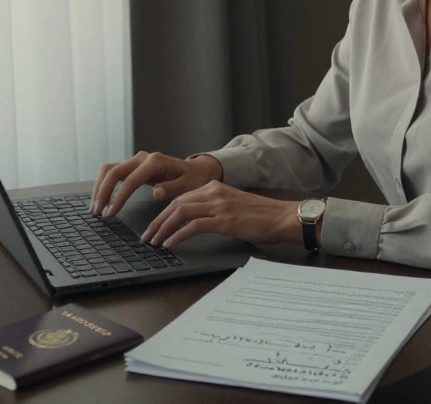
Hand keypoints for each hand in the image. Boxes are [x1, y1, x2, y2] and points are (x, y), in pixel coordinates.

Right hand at [89, 151, 222, 216]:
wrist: (196, 171)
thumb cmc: (193, 179)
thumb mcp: (188, 185)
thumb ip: (172, 188)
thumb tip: (155, 192)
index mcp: (155, 162)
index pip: (130, 180)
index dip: (118, 197)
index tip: (110, 213)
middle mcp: (143, 158)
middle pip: (113, 171)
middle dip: (102, 192)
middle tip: (97, 212)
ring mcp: (136, 161)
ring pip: (109, 170)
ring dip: (99, 188)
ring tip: (95, 207)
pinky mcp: (133, 166)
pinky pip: (113, 172)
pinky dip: (104, 185)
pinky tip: (101, 199)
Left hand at [140, 181, 298, 248]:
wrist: (283, 217)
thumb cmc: (262, 216)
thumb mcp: (233, 207)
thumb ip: (213, 210)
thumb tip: (193, 224)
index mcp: (215, 187)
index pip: (181, 199)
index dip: (163, 213)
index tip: (154, 227)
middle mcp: (214, 192)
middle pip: (175, 204)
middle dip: (157, 222)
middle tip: (146, 237)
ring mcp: (219, 205)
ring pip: (180, 213)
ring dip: (163, 228)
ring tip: (153, 242)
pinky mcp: (224, 220)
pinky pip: (193, 226)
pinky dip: (178, 235)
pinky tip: (170, 244)